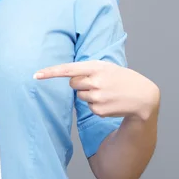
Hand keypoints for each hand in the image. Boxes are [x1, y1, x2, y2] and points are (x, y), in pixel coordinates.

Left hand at [33, 60, 159, 120]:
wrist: (142, 96)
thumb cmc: (121, 79)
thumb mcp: (106, 67)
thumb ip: (87, 69)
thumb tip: (69, 78)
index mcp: (96, 67)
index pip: (68, 69)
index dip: (50, 72)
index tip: (36, 75)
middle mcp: (95, 82)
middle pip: (72, 84)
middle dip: (80, 83)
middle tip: (97, 83)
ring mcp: (97, 97)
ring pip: (80, 96)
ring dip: (89, 94)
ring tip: (106, 92)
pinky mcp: (98, 110)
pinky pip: (88, 106)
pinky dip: (96, 104)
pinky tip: (109, 101)